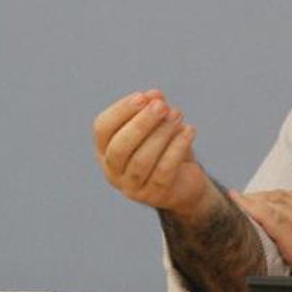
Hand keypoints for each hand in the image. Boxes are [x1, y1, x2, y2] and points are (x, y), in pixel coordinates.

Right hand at [93, 90, 208, 216]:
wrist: (184, 182)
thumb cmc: (164, 147)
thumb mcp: (158, 124)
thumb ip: (153, 109)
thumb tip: (154, 96)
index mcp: (105, 150)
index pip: (103, 129)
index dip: (121, 111)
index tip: (143, 96)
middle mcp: (113, 171)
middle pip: (120, 148)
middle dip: (141, 123)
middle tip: (161, 106)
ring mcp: (133, 187)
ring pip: (141, 161)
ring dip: (161, 134)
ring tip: (177, 115)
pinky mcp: (156, 195)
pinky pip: (164, 170)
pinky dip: (177, 147)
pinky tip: (189, 131)